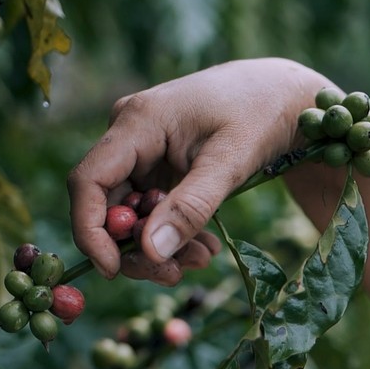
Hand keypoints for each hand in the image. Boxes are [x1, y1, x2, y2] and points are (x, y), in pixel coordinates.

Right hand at [67, 58, 331, 284]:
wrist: (281, 94)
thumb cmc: (259, 113)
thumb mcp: (231, 161)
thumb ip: (191, 206)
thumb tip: (150, 252)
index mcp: (138, 123)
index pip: (88, 182)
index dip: (90, 231)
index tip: (113, 269)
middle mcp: (130, 136)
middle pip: (107, 206)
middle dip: (136, 248)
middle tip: (174, 274)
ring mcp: (142, 153)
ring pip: (131, 215)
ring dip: (159, 247)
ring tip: (202, 257)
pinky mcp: (158, 167)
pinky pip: (152, 212)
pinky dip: (174, 234)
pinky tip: (204, 245)